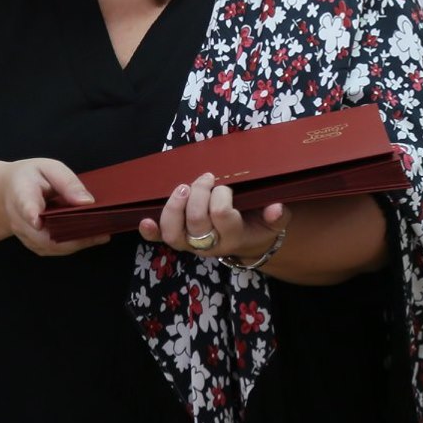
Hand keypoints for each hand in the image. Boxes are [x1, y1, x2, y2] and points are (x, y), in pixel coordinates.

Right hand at [0, 157, 109, 256]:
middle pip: (44, 236)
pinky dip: (72, 245)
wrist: (6, 192)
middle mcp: (20, 220)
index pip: (25, 207)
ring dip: (77, 243)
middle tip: (100, 232)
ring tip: (101, 235)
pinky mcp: (33, 243)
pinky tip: (91, 238)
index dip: (31, 214)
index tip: (37, 220)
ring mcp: (26, 235)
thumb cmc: (30, 177)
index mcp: (22, 195)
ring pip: (51, 246)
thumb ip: (67, 182)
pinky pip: (53, 248)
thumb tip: (87, 201)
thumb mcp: (48, 168)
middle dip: (73, 237)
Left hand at [137, 172, 290, 261]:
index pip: (220, 214)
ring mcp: (191, 244)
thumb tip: (276, 208)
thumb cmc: (260, 227)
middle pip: (195, 220)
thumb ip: (277, 216)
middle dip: (199, 193)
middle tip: (207, 178)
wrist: (249, 244)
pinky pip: (161, 240)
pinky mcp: (180, 241)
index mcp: (233, 237)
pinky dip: (151, 232)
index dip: (220, 195)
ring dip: (174, 206)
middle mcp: (209, 244)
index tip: (226, 186)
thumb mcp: (274, 223)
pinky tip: (145, 221)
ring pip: (174, 232)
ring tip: (183, 188)